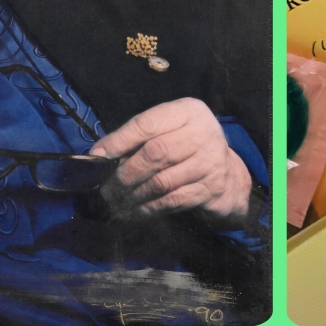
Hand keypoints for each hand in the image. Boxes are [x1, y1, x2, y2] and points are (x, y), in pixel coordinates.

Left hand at [90, 97, 252, 227]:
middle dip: (125, 174)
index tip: (97, 156)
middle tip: (105, 189)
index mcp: (189, 112)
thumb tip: (100, 154)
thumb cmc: (188, 147)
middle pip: (155, 154)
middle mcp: (203, 133)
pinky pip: (170, 201)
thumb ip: (138, 137)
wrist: (228, 174)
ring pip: (161, 182)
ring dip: (132, 196)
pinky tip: (131, 213)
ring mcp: (209, 163)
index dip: (119, 141)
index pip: (148, 124)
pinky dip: (146, 210)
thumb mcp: (169, 130)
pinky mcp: (209, 189)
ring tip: (114, 203)